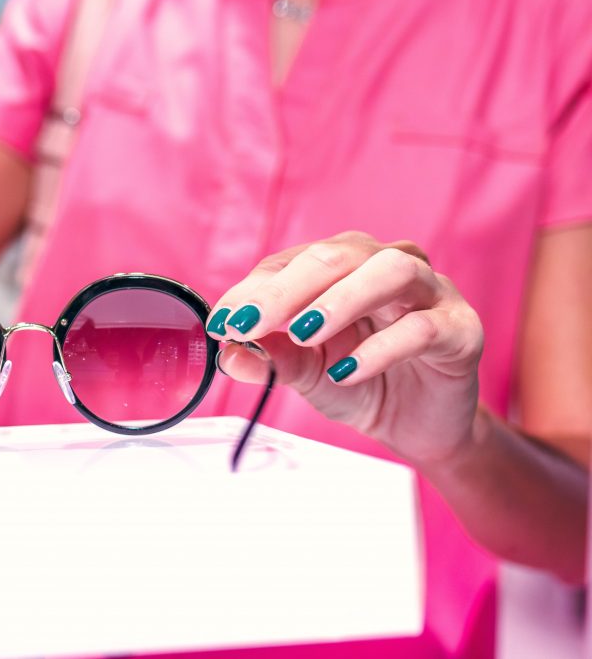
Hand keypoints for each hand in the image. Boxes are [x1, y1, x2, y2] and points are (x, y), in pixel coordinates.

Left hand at [209, 231, 484, 466]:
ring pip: (390, 271)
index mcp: (344, 265)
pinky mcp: (460, 329)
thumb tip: (228, 354)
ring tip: (304, 334)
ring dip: (340, 300)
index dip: (253, 289)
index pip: (293, 262)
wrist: (420, 426)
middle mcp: (387, 264)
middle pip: (338, 255)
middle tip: (249, 322)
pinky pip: (423, 327)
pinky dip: (381, 348)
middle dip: (287, 289)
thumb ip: (272, 359)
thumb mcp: (306, 374)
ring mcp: (431, 291)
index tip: (222, 321)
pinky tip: (347, 372)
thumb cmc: (362, 383)